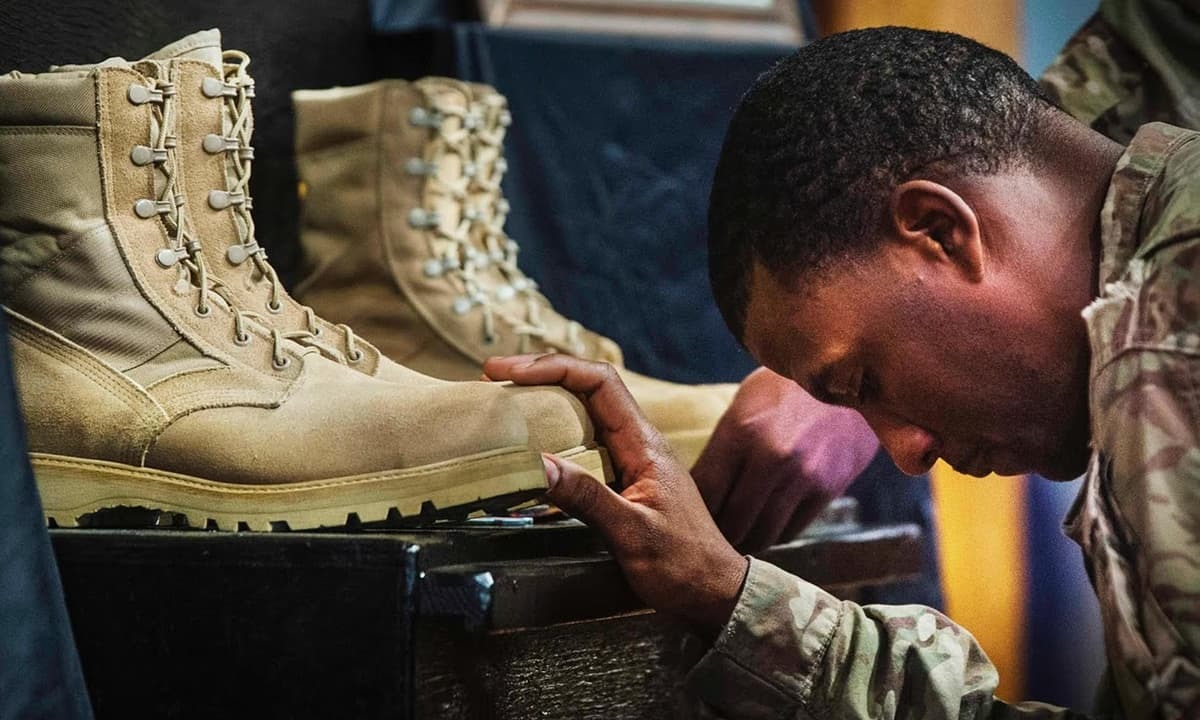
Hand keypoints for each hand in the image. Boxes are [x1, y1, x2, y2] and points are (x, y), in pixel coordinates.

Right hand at [483, 354, 749, 630]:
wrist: (713, 592)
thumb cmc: (683, 566)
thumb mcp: (632, 533)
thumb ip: (587, 497)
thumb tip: (538, 462)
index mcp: (645, 445)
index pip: (599, 381)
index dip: (553, 368)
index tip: (510, 372)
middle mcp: (639, 442)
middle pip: (589, 387)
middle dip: (542, 374)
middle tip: (496, 379)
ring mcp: (633, 458)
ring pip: (586, 411)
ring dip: (546, 399)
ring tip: (506, 400)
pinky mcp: (625, 477)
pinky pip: (586, 440)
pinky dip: (554, 431)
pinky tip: (532, 442)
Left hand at [692, 367, 879, 551]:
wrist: (851, 376)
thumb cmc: (787, 389)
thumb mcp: (745, 403)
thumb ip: (723, 446)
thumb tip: (697, 489)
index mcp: (741, 430)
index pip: (706, 491)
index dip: (695, 511)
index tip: (691, 515)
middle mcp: (771, 457)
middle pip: (731, 521)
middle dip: (717, 534)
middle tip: (710, 536)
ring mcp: (803, 476)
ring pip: (762, 533)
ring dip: (746, 541)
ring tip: (736, 537)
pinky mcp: (828, 489)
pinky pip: (792, 529)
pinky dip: (775, 534)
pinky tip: (767, 526)